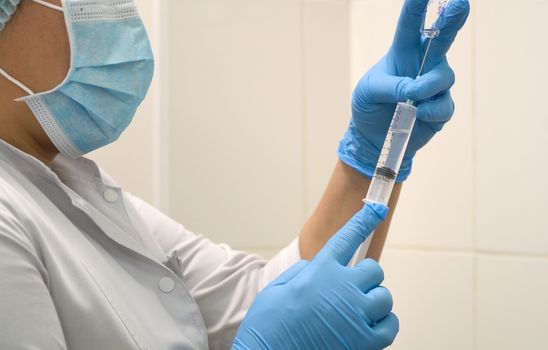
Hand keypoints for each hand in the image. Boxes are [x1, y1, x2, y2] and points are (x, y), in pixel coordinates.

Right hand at [233, 203, 397, 349]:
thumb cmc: (268, 326)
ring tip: (356, 312)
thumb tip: (317, 268)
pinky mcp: (364, 342)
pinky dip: (383, 324)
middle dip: (364, 278)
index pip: (347, 238)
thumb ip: (301, 273)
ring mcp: (355, 315)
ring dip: (373, 302)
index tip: (377, 209)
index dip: (363, 221)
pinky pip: (390, 325)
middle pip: (373, 270)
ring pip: (384, 297)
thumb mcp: (276, 289)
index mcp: (320, 271)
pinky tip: (368, 326)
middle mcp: (341, 288)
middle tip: (350, 290)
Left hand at [339, 0, 469, 181]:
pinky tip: (419, 115)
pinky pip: (445, 105)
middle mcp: (422, 64)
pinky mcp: (440, 108)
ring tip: (411, 99)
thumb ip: (388, 86)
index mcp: (401, 53)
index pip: (410, 25)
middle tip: (460, 3)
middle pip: (443, 38)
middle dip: (452, 20)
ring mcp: (434, 86)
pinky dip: (432, 110)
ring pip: (444, 77)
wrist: (372, 137)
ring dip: (427, 87)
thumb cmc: (369, 106)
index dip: (417, 8)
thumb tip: (413, 88)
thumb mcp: (367, 93)